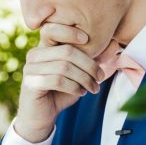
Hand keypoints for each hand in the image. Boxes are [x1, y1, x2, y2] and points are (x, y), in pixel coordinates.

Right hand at [16, 23, 105, 141]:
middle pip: (67, 51)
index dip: (70, 32)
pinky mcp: (31, 84)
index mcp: (44, 47)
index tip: (87, 40)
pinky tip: (81, 92)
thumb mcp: (81, 73)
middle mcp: (34, 55)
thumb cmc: (61, 91)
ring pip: (64, 67)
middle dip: (89, 65)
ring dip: (84, 79)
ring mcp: (30, 69)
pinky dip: (74, 87)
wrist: (43, 115)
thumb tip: (114, 43)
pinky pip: (58, 81)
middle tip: (100, 78)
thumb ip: (94, 58)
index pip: (52, 29)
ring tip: (93, 88)